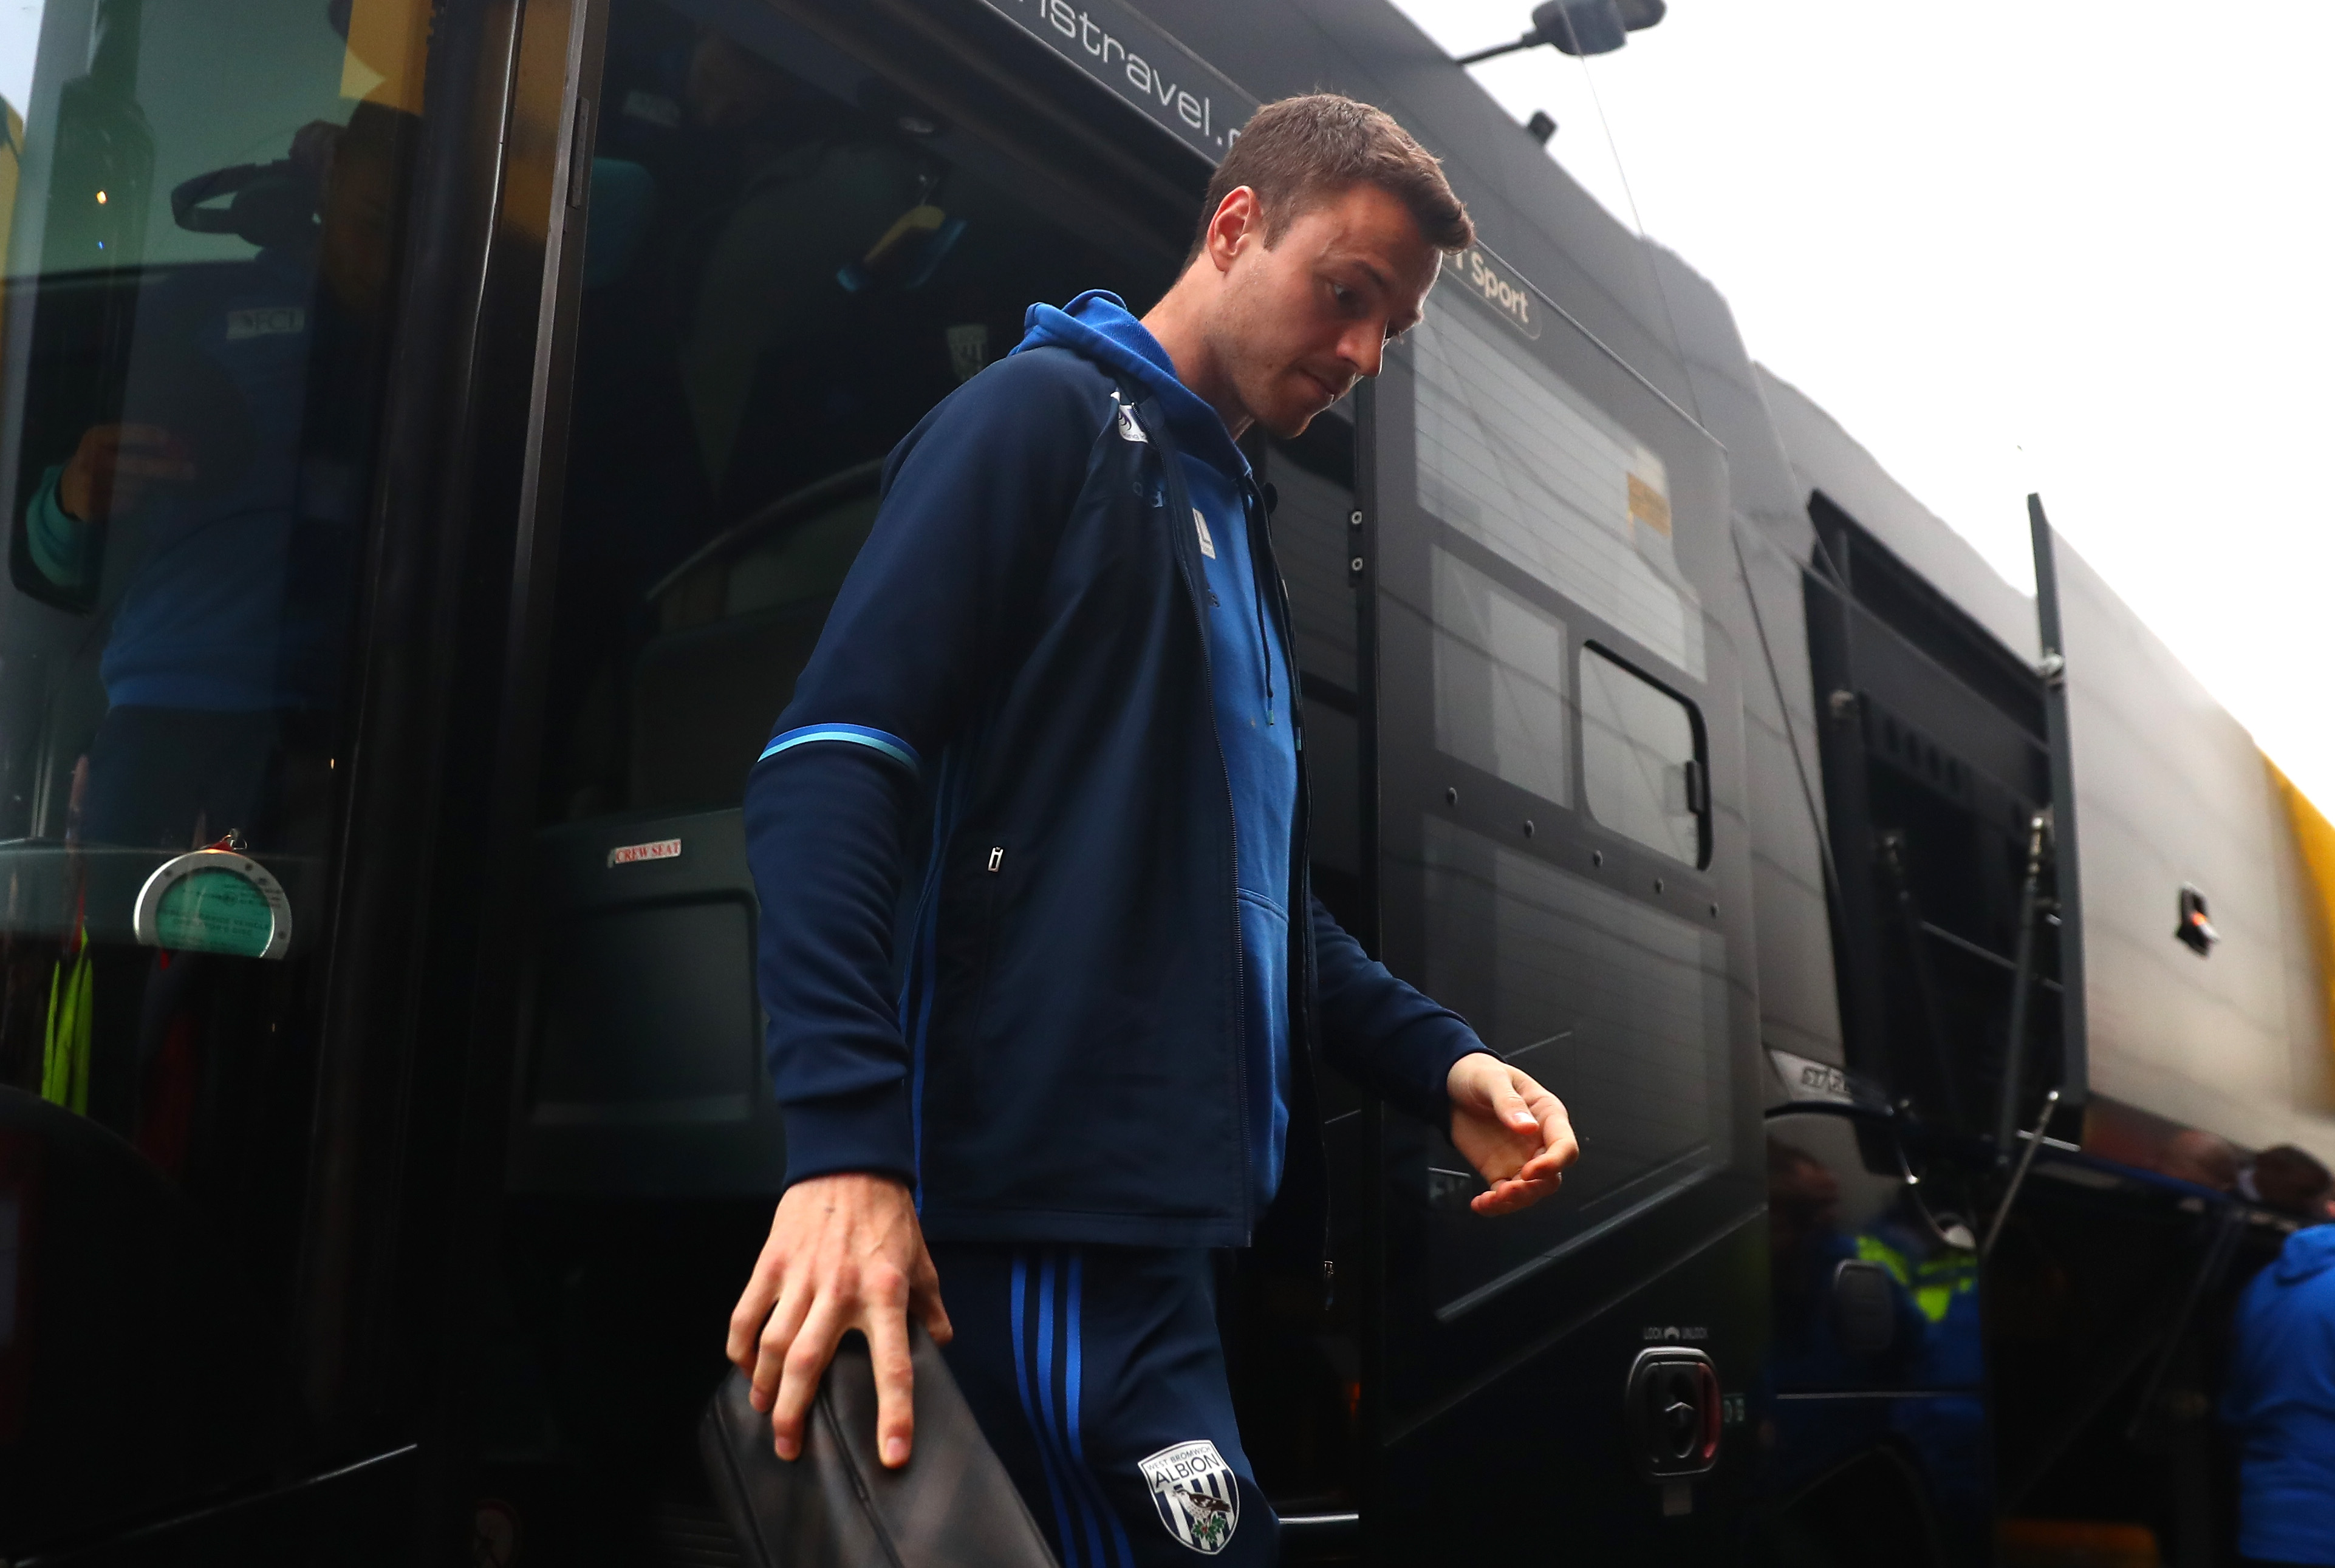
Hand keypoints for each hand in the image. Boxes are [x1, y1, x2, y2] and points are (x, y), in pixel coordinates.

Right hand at [58, 425, 195, 521]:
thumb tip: (176, 445)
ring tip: (138, 485)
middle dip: (165, 468)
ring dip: (144, 488)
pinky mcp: (88, 503)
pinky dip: (131, 502)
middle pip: (134, 465)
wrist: (66, 489)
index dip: (145, 435)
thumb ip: (135, 442)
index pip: (122, 434)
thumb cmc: (99, 462)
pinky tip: (124, 498)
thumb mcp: (109, 445)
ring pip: (134, 487)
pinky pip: (125, 504)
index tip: (169, 439)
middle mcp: (89, 458)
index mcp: (94, 438)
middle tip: (191, 471)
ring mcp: (86, 482)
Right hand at [727, 1173, 951, 1467]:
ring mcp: (802, 1277)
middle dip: (795, 1415)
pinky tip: (745, 1367)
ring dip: (764, 1387)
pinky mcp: (772, 1262)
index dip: (894, 1415)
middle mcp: (842, 1291)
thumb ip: (931, 1306)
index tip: (891, 1456)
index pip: (895, 1365)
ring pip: (773, 1345)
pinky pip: (747, 1314)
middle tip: (790, 1448)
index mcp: (886, 1294)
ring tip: (765, 1413)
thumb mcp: (922, 1261)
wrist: (850, 1161)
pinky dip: (741, 1346)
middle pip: (809, 1365)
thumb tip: (941, 1343)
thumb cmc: (889, 1215)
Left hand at [1447, 1052, 1577, 1215]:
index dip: (1553, 1163)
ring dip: (1515, 1201)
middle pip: (1552, 1176)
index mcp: (1547, 1115)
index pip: (1565, 1146)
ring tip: (1491, 1199)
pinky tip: (1479, 1204)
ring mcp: (1520, 1159)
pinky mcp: (1499, 1170)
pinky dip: (1494, 1205)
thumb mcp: (1492, 1079)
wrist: (1451, 1084)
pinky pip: (1504, 1194)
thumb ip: (1508, 1102)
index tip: (1529, 1170)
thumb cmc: (1480, 1074)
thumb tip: (1528, 1127)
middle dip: (1533, 1188)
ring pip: (1531, 1191)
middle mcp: (1539, 1142)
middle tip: (1507, 1189)